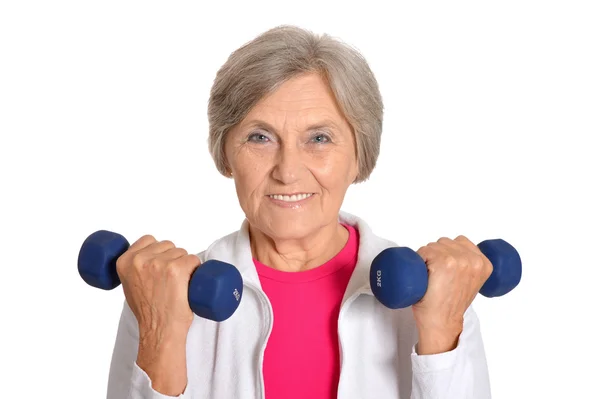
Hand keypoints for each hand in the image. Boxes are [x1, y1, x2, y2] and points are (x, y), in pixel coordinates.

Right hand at [115, 235, 200, 341]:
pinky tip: (191, 281)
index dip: (159, 250)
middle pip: (167, 245)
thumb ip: (134, 269)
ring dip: (185, 264)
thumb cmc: (148, 311)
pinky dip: (196, 268)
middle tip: (172, 280)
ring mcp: (159, 263)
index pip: (148, 239)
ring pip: (182, 252)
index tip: (163, 264)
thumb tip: (146, 258)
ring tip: (179, 284)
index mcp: (125, 261)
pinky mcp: (176, 269)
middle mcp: (140, 260)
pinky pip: (193, 259)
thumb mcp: (129, 286)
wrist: (159, 330)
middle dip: (173, 258)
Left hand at [413, 235, 491, 354]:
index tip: (447, 270)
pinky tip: (424, 275)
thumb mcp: (470, 282)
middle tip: (437, 276)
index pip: (460, 242)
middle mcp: (473, 260)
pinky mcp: (442, 262)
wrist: (442, 322)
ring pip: (433, 246)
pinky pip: (424, 251)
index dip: (448, 253)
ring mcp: (458, 260)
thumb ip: (470, 266)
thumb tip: (457, 254)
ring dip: (427, 257)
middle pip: (444, 242)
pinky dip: (419, 260)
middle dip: (437, 254)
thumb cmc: (451, 304)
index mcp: (484, 263)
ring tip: (431, 277)